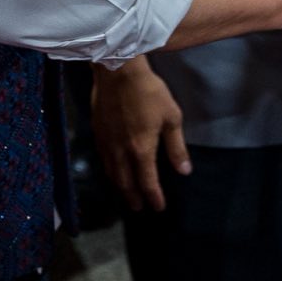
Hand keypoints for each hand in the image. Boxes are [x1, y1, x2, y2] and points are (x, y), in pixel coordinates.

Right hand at [91, 60, 188, 212]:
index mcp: (141, 149)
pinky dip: (109, 171)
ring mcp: (106, 143)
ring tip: (126, 194)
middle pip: (126, 183)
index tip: (158, 207)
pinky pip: (103, 160)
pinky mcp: (97, 133)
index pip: (147, 182)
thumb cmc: (149, 92)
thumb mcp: (171, 117)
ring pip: (112, 174)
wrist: (118, 72)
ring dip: (120, 188)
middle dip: (133, 198)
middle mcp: (121, 152)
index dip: (154, 197)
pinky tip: (113, 170)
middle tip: (138, 208)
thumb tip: (184, 171)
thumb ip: (176, 147)